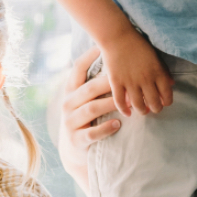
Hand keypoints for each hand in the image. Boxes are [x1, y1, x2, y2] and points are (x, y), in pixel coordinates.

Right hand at [58, 48, 122, 187]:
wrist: (74, 150)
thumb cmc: (86, 118)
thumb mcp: (84, 100)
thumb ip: (95, 84)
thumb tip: (113, 59)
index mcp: (70, 91)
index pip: (77, 69)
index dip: (89, 56)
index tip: (102, 46)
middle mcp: (67, 104)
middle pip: (89, 89)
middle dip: (108, 82)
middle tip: (127, 78)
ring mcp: (70, 122)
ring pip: (91, 109)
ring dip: (111, 104)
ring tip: (129, 102)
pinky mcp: (76, 140)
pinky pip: (92, 133)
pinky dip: (105, 128)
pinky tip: (118, 124)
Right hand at [100, 29, 173, 117]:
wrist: (117, 36)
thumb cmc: (138, 44)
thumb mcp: (155, 56)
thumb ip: (164, 71)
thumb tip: (171, 84)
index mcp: (158, 73)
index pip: (167, 95)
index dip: (167, 102)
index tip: (164, 102)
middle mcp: (146, 80)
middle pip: (154, 104)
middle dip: (156, 108)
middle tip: (153, 107)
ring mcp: (130, 82)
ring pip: (139, 106)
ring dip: (142, 111)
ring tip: (142, 110)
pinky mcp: (116, 83)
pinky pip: (120, 102)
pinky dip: (124, 110)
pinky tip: (127, 113)